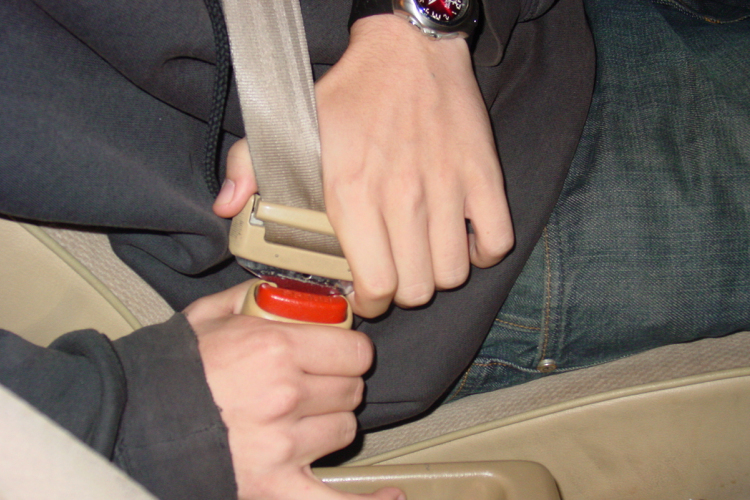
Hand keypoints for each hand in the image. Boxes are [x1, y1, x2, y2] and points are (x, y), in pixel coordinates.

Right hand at [185, 281, 403, 499]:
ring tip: (297, 420)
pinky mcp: (274, 486)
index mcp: (274, 348)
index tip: (337, 354)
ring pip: (345, 430)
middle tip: (310, 385)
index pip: (355, 351)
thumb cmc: (172, 370)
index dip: (348, 351)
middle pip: (352, 390)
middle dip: (337, 384)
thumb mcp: (209, 315)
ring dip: (330, 424)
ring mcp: (283, 444)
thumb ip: (255, 295)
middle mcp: (285, 394)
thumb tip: (292, 291)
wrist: (131, 421)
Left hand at [214, 15, 512, 318]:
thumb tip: (226, 208)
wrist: (408, 50)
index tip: (367, 293)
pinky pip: (495, 242)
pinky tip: (463, 242)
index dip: (370, 301)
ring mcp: (448, 188)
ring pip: (453, 273)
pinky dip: (482, 254)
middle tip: (393, 276)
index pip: (374, 284)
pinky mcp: (483, 176)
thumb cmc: (350, 94)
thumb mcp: (289, 125)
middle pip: (416, 289)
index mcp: (352, 193)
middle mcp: (402, 198)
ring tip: (423, 259)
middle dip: (402, 293)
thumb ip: (249, 167)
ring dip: (437, 276)